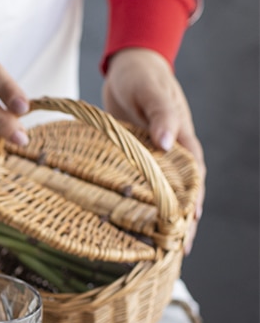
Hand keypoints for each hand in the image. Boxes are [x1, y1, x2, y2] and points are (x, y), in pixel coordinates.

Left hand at [102, 47, 204, 248]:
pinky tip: (133, 227)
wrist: (129, 68)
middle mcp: (172, 154)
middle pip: (183, 194)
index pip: (193, 179)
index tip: (187, 229)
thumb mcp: (151, 91)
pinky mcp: (137, 160)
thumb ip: (161, 115)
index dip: (192, 205)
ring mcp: (155, 159)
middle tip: (176, 254)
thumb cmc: (142, 77)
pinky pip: (141, 187)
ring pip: (163, 196)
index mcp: (183, 141)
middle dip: (182, 224)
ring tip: (160, 252)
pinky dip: (140, 207)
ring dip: (162, 221)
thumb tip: (168, 143)